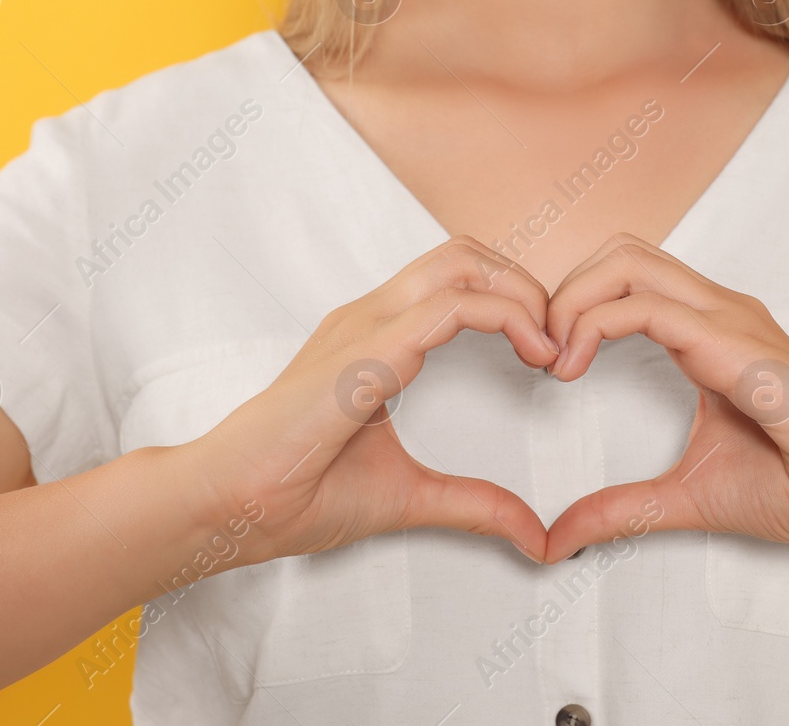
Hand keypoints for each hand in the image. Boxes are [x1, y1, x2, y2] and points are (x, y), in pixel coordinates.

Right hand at [184, 237, 561, 563]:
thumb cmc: (295, 495)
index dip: (514, 301)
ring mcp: (366, 324)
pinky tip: (533, 354)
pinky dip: (506, 316)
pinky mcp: (366, 349)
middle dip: (525, 284)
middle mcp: (372, 316)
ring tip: (549, 345)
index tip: (548, 356)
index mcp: (376, 336)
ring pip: (463, 262)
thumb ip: (473, 506)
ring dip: (522, 293)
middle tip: (558, 341)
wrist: (230, 506)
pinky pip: (450, 306)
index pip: (457, 279)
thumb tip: (533, 536)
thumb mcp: (409, 497)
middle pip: (466, 253)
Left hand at [541, 234, 788, 565]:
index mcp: (707, 331)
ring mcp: (728, 319)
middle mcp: (716, 311)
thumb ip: (622, 510)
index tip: (544, 368)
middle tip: (539, 355)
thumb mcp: (684, 498)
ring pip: (626, 261)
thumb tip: (560, 537)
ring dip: (572, 300)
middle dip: (562, 291)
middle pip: (618, 251)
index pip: (625, 278)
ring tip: (554, 360)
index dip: (571, 308)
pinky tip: (574, 368)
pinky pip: (649, 308)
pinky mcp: (736, 344)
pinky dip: (594, 325)